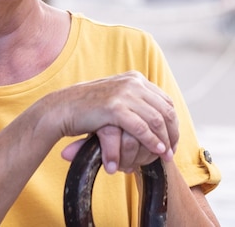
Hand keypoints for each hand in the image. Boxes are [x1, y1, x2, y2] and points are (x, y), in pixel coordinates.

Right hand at [53, 71, 178, 170]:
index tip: (172, 138)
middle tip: (172, 150)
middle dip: (172, 132)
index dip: (172, 122)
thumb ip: (133, 100)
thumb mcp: (115, 98)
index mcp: (134, 78)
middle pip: (165, 109)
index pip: (165, 100)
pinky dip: (152, 142)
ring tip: (166, 155)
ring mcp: (123, 93)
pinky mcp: (114, 107)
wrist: (62, 107)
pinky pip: (141, 128)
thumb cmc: (87, 107)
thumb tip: (153, 112)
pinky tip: (156, 151)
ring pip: (156, 119)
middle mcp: (132, 82)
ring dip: (165, 139)